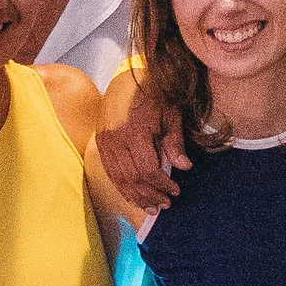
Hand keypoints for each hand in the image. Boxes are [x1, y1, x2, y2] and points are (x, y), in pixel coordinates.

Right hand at [95, 94, 186, 212]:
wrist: (127, 78)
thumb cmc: (153, 95)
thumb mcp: (170, 115)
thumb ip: (175, 143)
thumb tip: (184, 167)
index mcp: (136, 132)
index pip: (148, 169)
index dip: (162, 184)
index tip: (175, 191)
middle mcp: (117, 140)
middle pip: (133, 178)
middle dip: (150, 195)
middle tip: (164, 205)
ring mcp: (106, 142)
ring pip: (119, 179)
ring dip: (136, 196)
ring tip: (150, 207)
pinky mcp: (101, 144)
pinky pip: (110, 172)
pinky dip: (122, 187)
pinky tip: (134, 196)